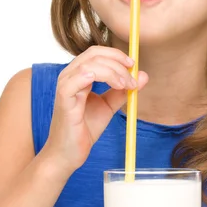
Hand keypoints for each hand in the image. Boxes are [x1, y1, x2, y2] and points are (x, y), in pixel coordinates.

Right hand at [43, 46, 148, 171]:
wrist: (69, 153)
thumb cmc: (84, 129)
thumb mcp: (109, 106)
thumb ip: (122, 91)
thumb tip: (143, 75)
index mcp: (79, 75)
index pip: (97, 53)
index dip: (116, 55)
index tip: (133, 66)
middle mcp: (69, 76)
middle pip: (94, 54)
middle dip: (118, 63)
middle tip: (132, 80)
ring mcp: (65, 86)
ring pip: (89, 65)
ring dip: (113, 72)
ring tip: (125, 86)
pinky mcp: (63, 99)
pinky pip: (75, 80)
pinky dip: (93, 76)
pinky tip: (111, 85)